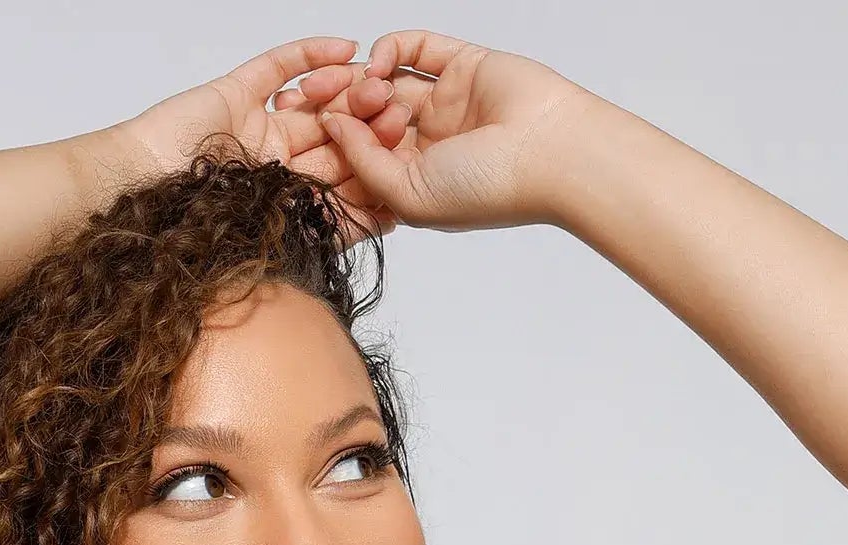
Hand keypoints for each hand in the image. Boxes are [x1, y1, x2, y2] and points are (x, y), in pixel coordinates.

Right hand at [78, 39, 415, 248]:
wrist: (139, 198)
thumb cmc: (190, 226)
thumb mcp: (274, 234)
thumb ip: (324, 228)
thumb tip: (381, 226)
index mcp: (282, 202)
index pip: (337, 187)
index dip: (371, 179)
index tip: (408, 174)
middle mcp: (274, 162)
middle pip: (331, 141)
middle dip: (367, 131)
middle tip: (401, 122)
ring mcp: (257, 124)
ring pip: (314, 102)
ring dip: (348, 94)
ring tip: (378, 87)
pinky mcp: (237, 90)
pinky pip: (282, 65)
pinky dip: (312, 54)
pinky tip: (346, 48)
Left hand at [311, 31, 590, 231]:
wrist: (548, 153)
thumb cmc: (486, 189)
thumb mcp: (408, 195)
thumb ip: (365, 163)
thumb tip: (332, 126)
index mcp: (412, 183)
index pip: (359, 157)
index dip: (329, 143)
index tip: (299, 131)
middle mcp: (425, 144)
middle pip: (366, 117)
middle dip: (337, 106)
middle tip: (310, 99)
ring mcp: (443, 103)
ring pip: (386, 81)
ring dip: (362, 80)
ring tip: (360, 89)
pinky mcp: (460, 65)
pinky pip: (416, 48)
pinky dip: (391, 48)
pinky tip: (380, 61)